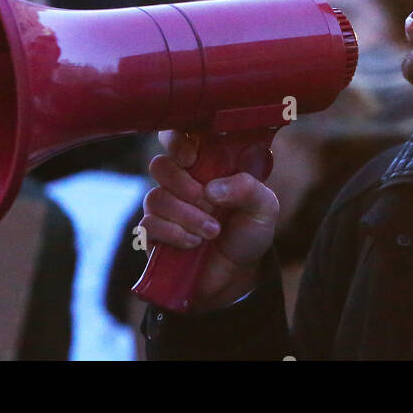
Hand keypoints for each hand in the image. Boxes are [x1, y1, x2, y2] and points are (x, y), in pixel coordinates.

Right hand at [140, 131, 278, 312]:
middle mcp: (181, 181)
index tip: (191, 158)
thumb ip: (248, 188)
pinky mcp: (155, 234)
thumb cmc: (249, 232)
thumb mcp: (264, 207)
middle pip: (161, 165)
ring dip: (186, 215)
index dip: (176, 140)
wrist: (239, 276)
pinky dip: (173, 233)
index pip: (178, 136)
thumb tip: (212, 188)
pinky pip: (148, 224)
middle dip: (184, 185)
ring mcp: (165, 208)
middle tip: (209, 202)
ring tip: (211, 232)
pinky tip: (193, 243)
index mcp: (205, 164)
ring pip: (155, 197)